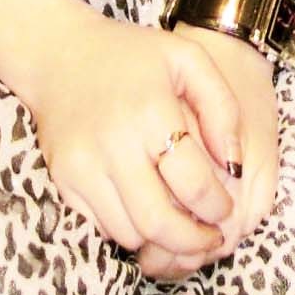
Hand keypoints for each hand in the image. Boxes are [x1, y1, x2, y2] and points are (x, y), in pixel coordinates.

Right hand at [28, 9, 245, 265]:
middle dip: (192, 241)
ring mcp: (83, 165)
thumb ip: (222, 108)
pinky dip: (129, 228)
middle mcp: (113, 143)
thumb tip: (235, 166)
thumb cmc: (131, 55)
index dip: (218, 207)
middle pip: (159, 223)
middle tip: (209, 238)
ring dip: (160, 238)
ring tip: (179, 223)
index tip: (226, 209)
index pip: (194, 185)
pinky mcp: (64, 179)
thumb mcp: (187, 59)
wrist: (59, 52)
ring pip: (130, 234)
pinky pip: (103, 227)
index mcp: (150, 111)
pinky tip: (144, 208)